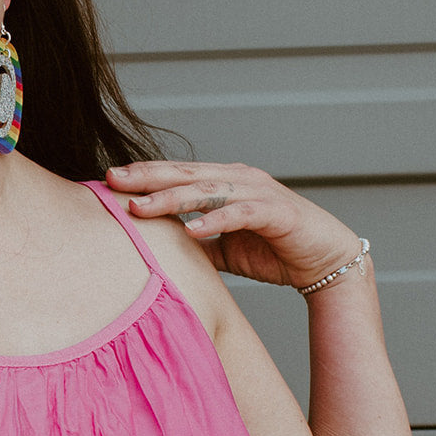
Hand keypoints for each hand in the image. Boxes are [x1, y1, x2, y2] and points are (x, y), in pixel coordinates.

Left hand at [107, 161, 361, 289]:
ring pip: (207, 190)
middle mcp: (238, 179)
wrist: (327, 262)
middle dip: (146, 177)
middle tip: (112, 180)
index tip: (108, 181)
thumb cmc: (274, 249)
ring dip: (171, 199)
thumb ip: (194, 245)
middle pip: (184, 174)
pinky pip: (241, 214)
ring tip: (139, 208)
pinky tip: (192, 230)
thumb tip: (156, 253)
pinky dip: (216, 220)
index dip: (143, 176)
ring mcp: (258, 192)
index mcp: (223, 182)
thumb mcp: (223, 248)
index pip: (175, 175)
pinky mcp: (277, 212)